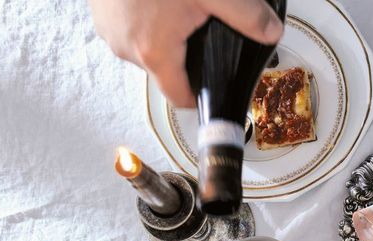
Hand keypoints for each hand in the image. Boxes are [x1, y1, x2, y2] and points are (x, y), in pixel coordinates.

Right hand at [88, 0, 283, 107]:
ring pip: (147, 48)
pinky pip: (130, 28)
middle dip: (188, 55)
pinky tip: (159, 0)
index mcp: (154, 52)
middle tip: (202, 27)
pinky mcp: (101, 13)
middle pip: (167, 71)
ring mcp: (109, 30)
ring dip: (166, 34)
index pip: (180, 98)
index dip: (202, 96)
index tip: (216, 86)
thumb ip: (246, 15)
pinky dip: (146, 18)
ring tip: (178, 8)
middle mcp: (126, 47)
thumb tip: (271, 33)